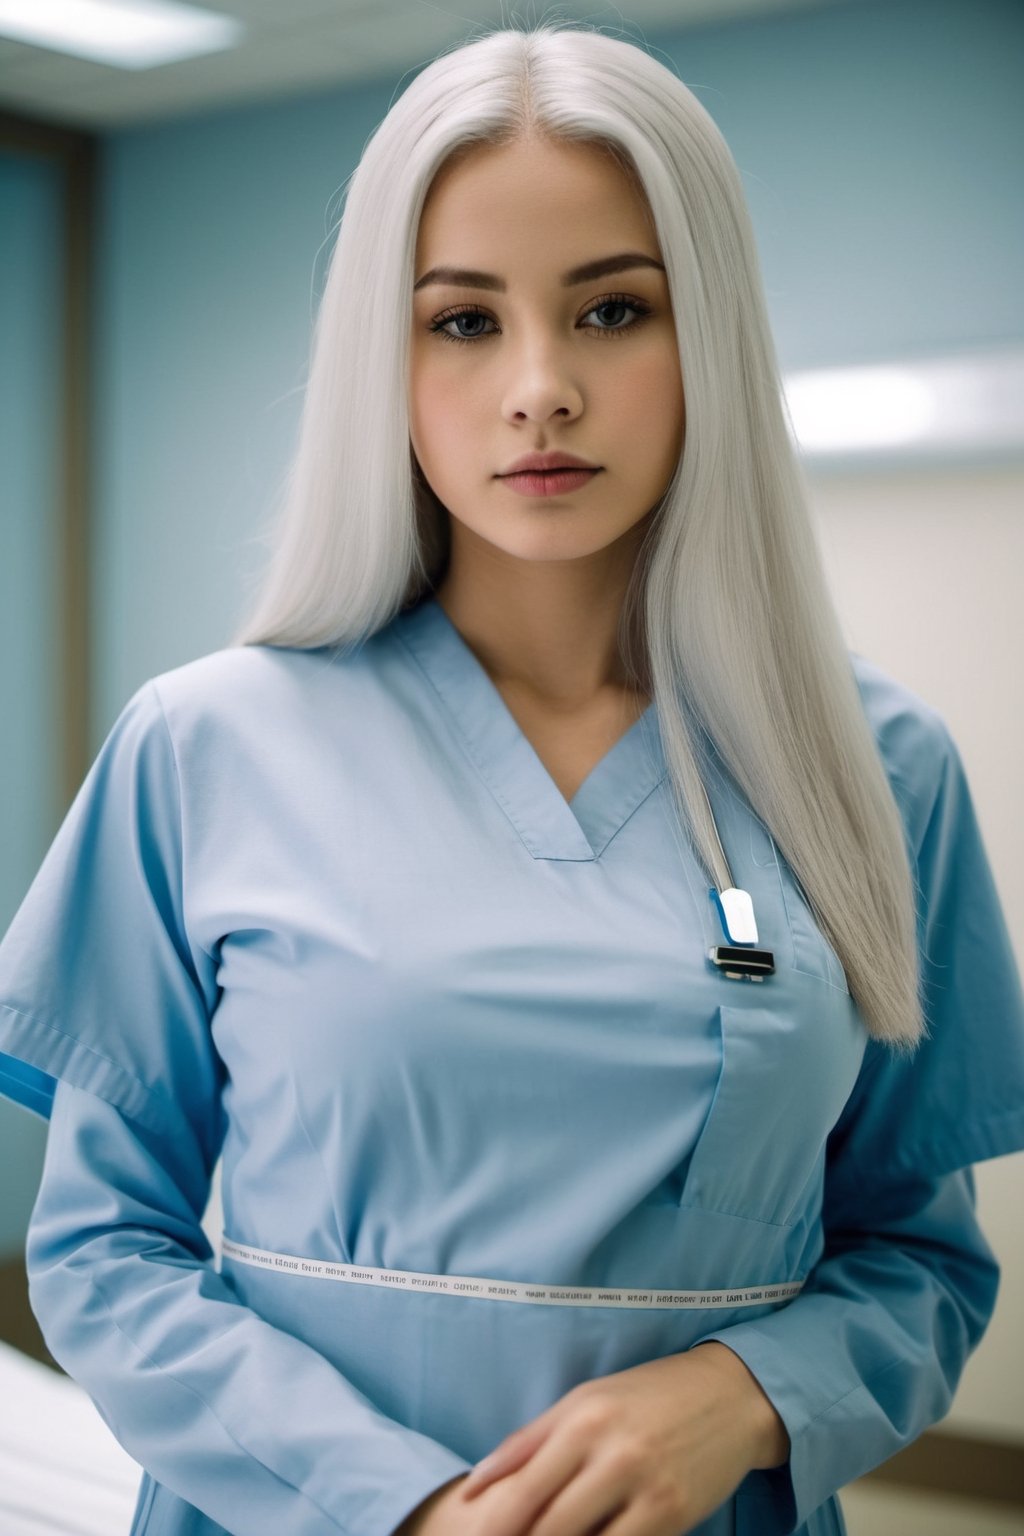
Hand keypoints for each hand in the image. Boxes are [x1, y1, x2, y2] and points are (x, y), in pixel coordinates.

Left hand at [441, 1342, 788, 1535]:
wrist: (729, 1394)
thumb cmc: (646, 1397)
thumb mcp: (584, 1402)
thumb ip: (529, 1441)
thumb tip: (475, 1482)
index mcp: (581, 1420)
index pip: (522, 1492)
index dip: (494, 1529)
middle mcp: (612, 1453)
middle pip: (549, 1528)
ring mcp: (646, 1486)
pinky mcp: (676, 1513)